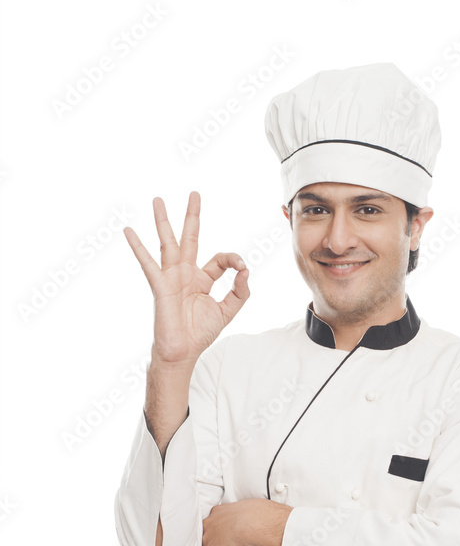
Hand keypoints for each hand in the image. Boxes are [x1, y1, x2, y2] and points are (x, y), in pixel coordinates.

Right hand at [123, 191, 249, 365]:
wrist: (183, 351)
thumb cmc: (200, 333)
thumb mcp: (227, 310)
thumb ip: (239, 291)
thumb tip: (245, 269)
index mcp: (202, 280)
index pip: (220, 259)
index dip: (233, 259)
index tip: (241, 267)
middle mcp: (186, 274)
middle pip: (190, 238)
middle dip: (192, 216)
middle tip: (194, 194)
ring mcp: (171, 277)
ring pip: (168, 243)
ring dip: (163, 221)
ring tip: (157, 200)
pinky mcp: (160, 285)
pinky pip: (148, 263)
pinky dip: (138, 247)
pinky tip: (129, 231)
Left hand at [174, 502, 258, 545]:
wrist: (256, 524)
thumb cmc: (260, 514)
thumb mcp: (253, 509)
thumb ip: (250, 514)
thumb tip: (258, 516)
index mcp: (220, 512)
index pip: (210, 520)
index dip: (209, 526)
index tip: (210, 528)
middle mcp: (210, 524)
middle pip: (198, 532)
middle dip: (195, 538)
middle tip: (190, 543)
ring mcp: (208, 539)